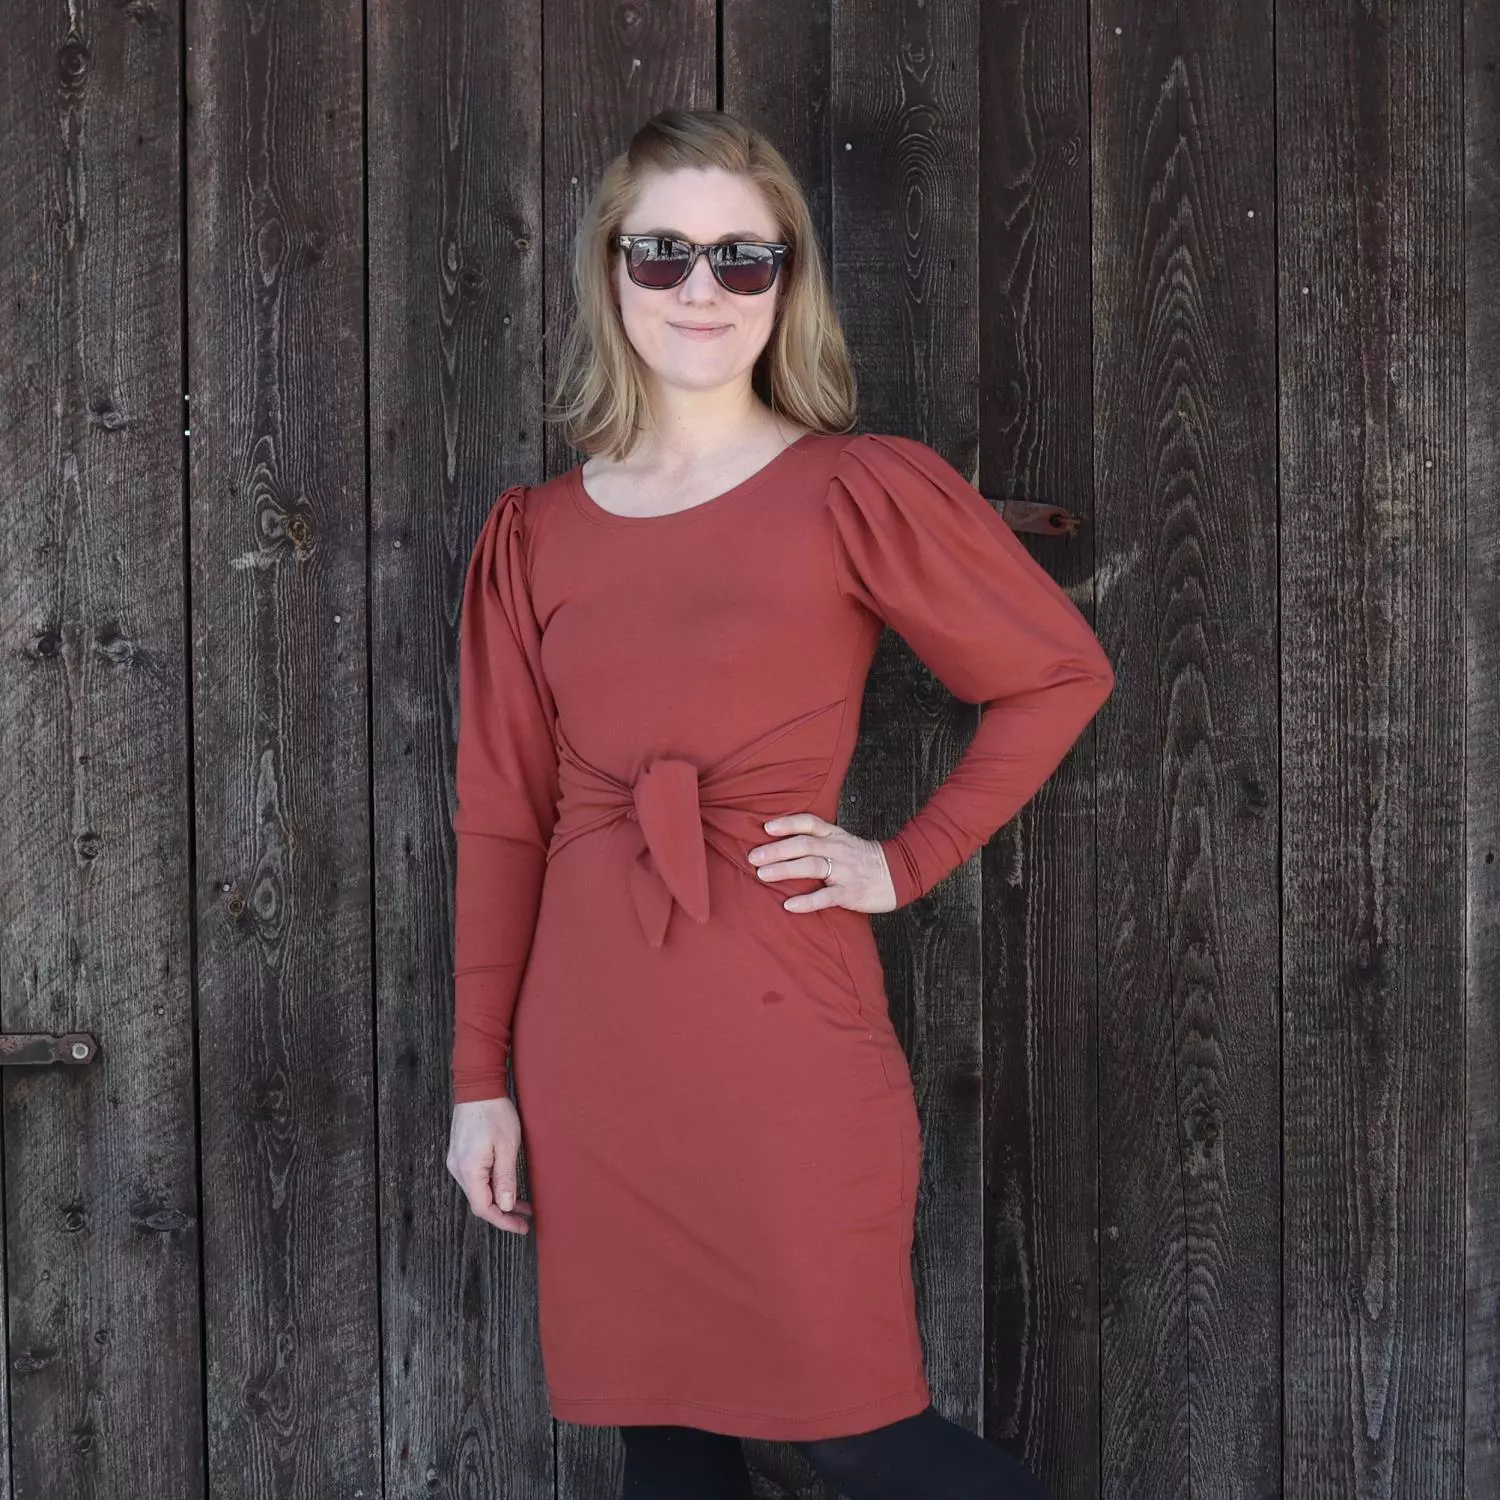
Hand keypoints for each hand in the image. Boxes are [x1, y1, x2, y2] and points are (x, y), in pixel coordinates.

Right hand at [446, 1095, 533, 1235]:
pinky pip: (475, 1179)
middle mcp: (458, 1169)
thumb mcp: (507, 1146)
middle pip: (479, 1202)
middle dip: (503, 1212)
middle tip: (525, 1218)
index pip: (483, 1208)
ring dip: (498, 1200)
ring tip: (522, 1204)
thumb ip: (505, 1178)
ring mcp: (457, 1162)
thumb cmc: (495, 1113)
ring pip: (477, 1191)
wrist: (478, 1087)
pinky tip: (506, 1186)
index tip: (521, 1227)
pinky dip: (491, 1187)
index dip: (503, 1221)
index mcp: (469, 1170)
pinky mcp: (460, 1155)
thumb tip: (505, 1206)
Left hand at [746, 813, 898, 913]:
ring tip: (762, 874)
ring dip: (784, 870)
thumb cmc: (864, 859)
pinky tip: (789, 905)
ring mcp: (845, 871)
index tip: (767, 827)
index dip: (788, 823)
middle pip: (804, 845)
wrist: (900, 873)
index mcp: (835, 835)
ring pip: (811, 866)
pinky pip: (826, 897)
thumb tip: (784, 840)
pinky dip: (806, 901)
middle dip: (776, 850)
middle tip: (753, 857)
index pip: (810, 823)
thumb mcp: (843, 841)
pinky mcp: (850, 892)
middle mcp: (838, 850)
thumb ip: (819, 839)